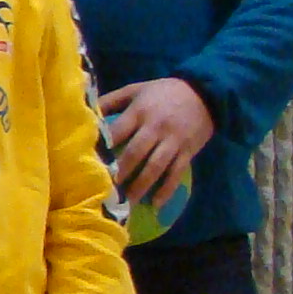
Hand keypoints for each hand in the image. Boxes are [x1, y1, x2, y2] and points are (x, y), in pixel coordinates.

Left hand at [99, 76, 212, 210]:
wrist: (205, 93)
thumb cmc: (163, 92)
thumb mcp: (136, 89)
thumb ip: (111, 100)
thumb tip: (86, 111)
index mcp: (139, 111)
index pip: (118, 131)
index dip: (105, 147)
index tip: (91, 163)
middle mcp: (155, 127)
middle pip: (135, 152)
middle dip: (121, 172)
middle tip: (107, 190)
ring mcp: (173, 141)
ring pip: (155, 166)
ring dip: (141, 186)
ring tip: (127, 202)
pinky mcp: (187, 151)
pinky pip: (176, 173)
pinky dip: (166, 190)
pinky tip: (156, 204)